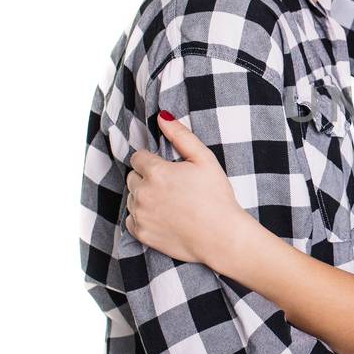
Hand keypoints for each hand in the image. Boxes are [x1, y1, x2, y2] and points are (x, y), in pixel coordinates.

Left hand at [125, 110, 256, 269]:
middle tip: (171, 187)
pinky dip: (142, 218)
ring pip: (131, 198)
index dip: (153, 162)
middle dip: (147, 178)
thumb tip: (162, 116)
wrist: (222, 237)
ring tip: (170, 203)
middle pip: (132, 177)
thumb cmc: (217, 197)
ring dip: (144, 198)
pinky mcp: (141, 233)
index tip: (168, 170)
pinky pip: (131, 220)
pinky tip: (163, 218)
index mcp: (156, 172)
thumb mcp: (204, 159)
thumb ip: (181, 135)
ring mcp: (140, 214)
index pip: (138, 158)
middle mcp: (142, 192)